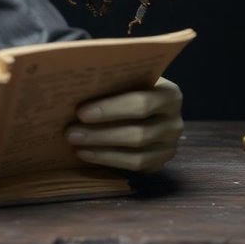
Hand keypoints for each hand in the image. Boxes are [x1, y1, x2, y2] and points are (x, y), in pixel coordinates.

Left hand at [65, 77, 183, 171]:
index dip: (111, 109)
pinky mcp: (160, 161)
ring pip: (137, 153)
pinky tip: (85, 153)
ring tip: (74, 142)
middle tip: (70, 131)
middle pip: (138, 132)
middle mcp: (174, 121)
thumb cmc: (126, 86)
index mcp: (169, 93)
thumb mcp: (125, 78)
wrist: (143, 104)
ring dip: (101, 149)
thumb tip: (72, 81)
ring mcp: (169, 144)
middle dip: (101, 133)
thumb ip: (109, 79)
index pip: (141, 102)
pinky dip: (108, 160)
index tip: (80, 112)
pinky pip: (135, 166)